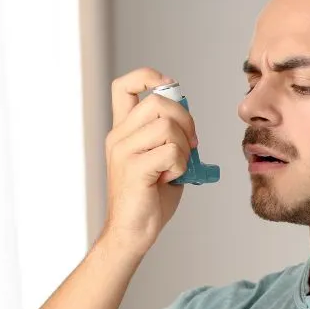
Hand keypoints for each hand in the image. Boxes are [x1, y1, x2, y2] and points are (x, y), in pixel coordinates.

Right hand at [100, 67, 198, 254]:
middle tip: (191, 143)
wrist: (133, 232)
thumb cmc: (148, 199)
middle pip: (158, 102)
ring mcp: (123, 151)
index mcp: (123, 131)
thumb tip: (187, 120)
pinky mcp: (133, 168)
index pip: (124, 86)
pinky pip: (171, 152)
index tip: (168, 85)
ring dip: (184, 146)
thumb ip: (170, 136)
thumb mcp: (162, 159)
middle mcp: (118, 137)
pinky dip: (181, 165)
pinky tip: (171, 178)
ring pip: (167, 126)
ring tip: (177, 166)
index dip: (147, 76)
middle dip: (185, 119)